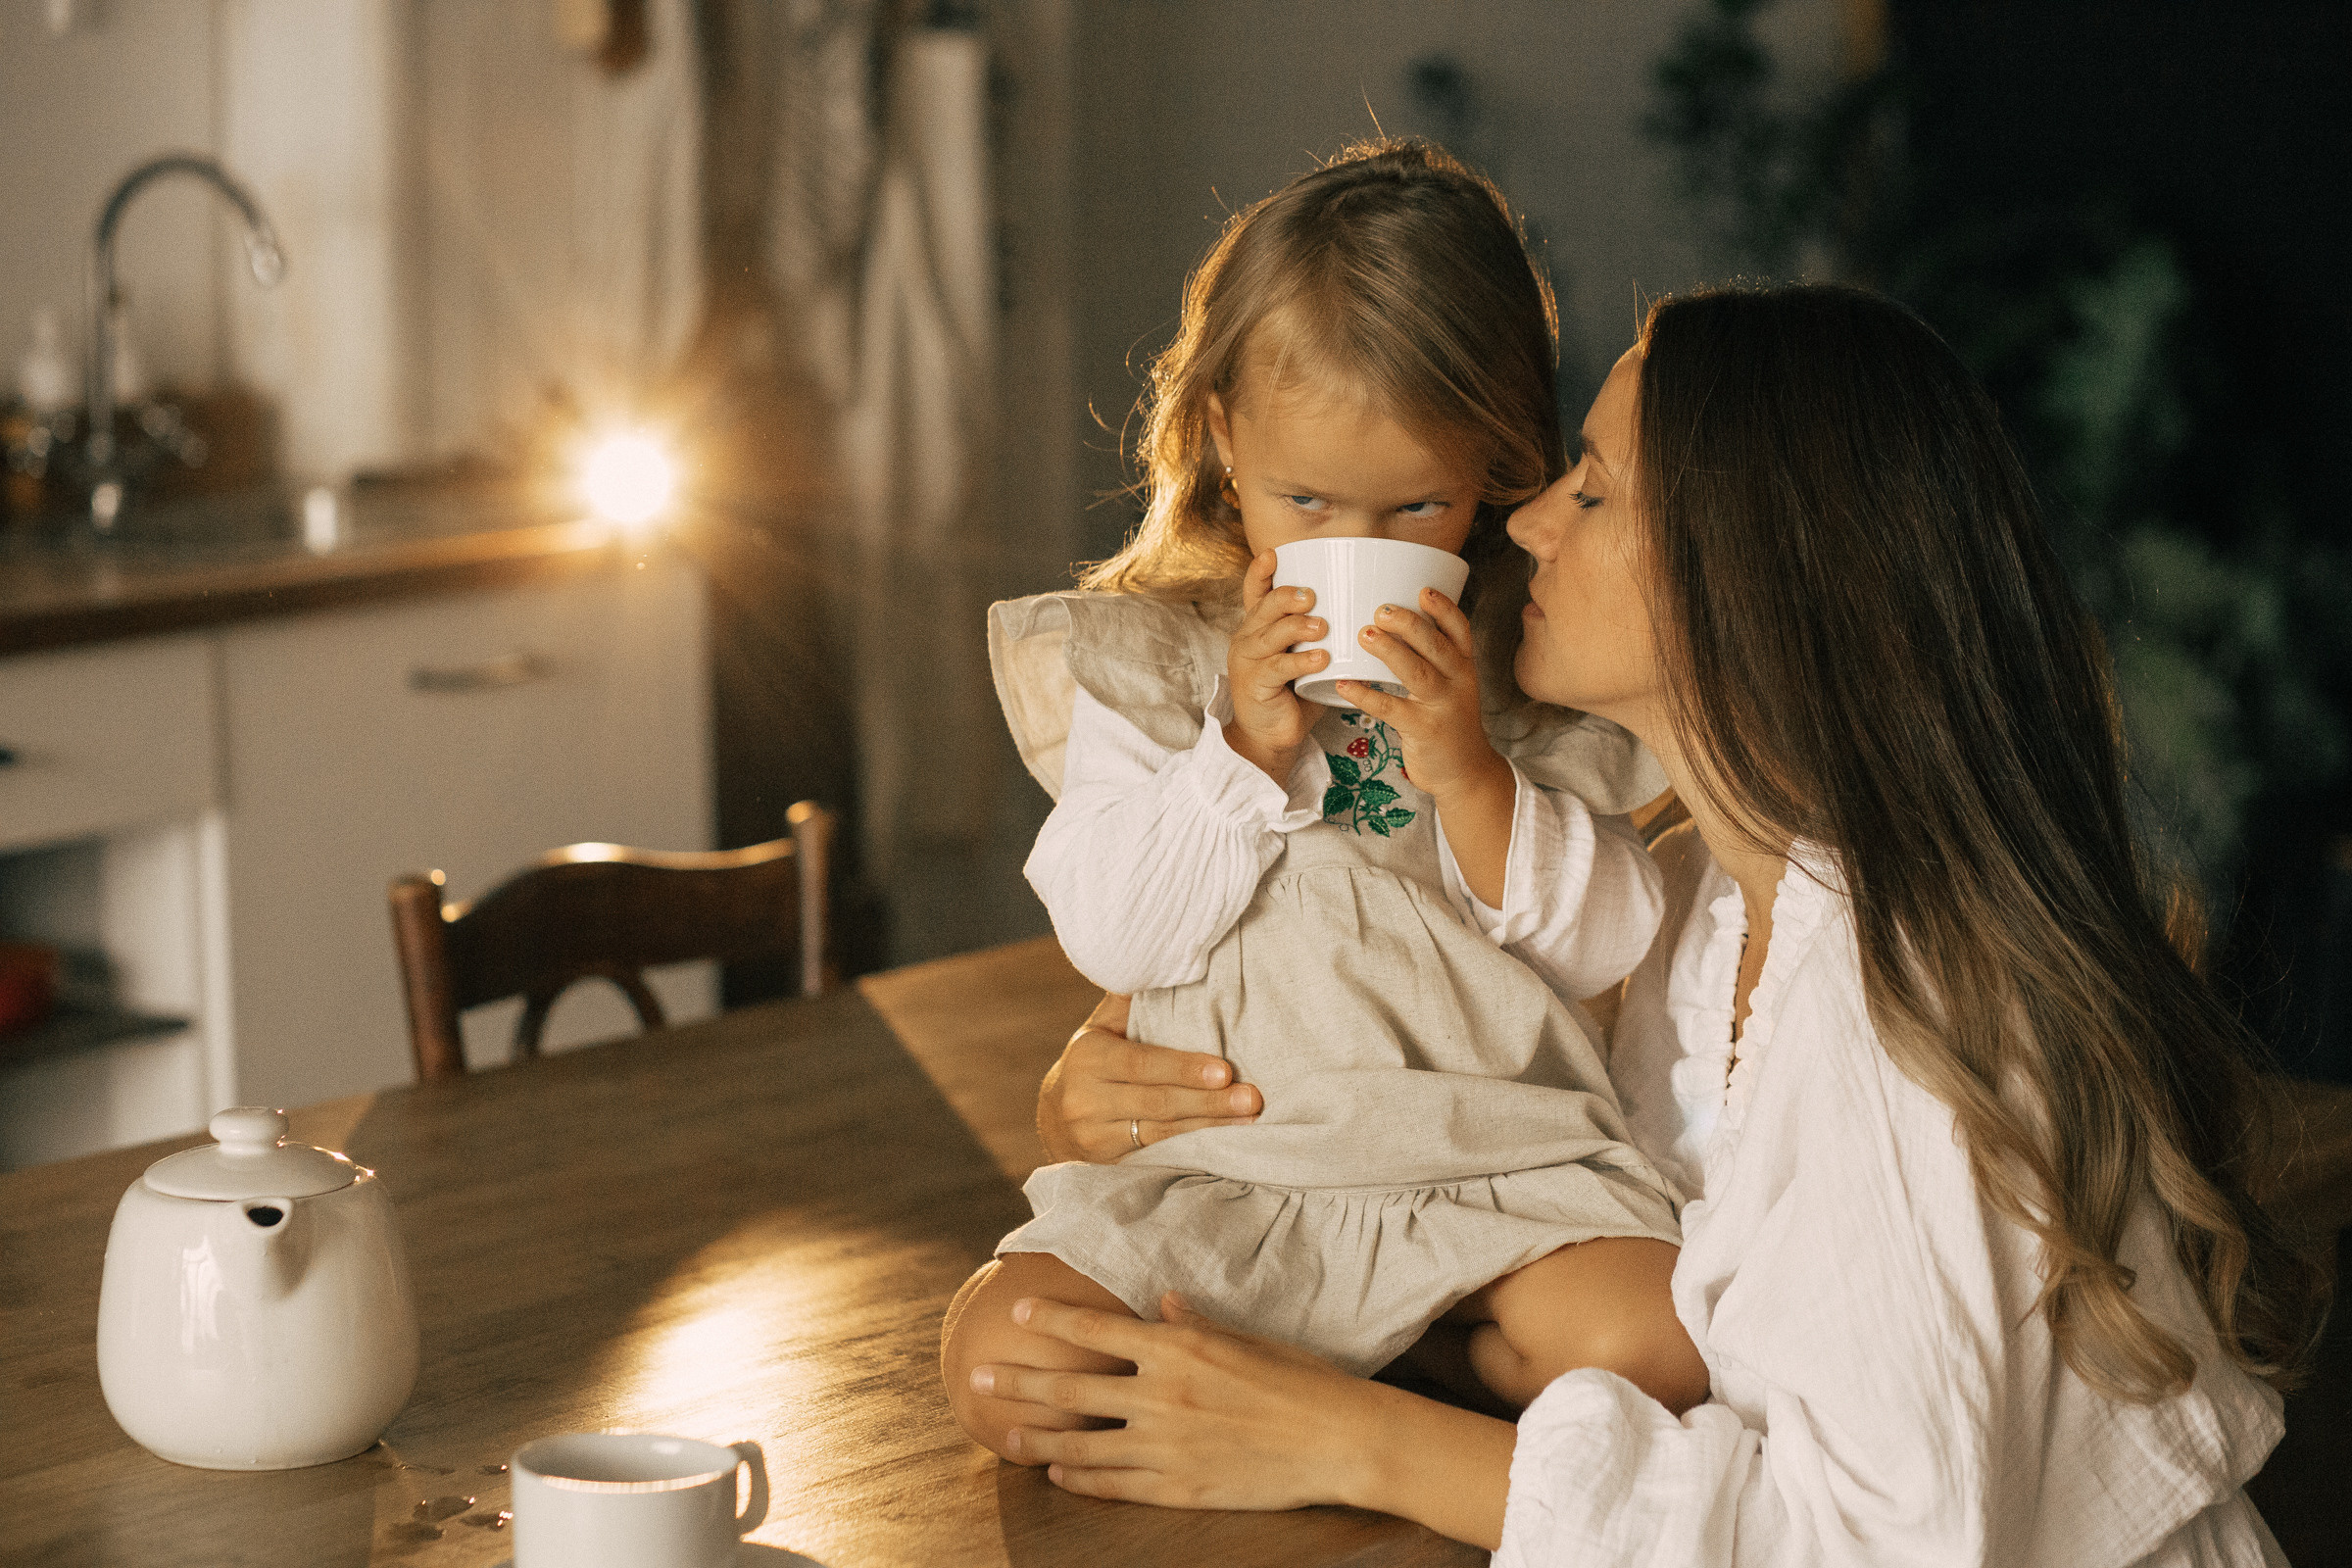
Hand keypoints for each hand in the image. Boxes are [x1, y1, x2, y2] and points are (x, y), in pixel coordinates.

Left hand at [978, 1293, 1377, 1511]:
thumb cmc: (1302, 1381)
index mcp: (1179, 1349)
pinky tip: (1058, 1476)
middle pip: (1071, 1387)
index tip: (1015, 1313)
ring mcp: (1167, 1447)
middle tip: (976, 1376)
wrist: (1341, 1440)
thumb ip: (1196, 1323)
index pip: (1096, 1329)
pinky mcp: (1179, 1488)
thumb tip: (1164, 1302)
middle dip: (1018, 1380)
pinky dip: (1081, 1479)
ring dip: (1035, 1440)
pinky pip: (1115, 1484)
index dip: (1050, 1319)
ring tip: (1000, 1434)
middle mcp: (1162, 1396)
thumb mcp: (1247, 1338)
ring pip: (1081, 1444)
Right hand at [1036, 993, 1261, 1164]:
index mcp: (1089, 1057)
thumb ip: (1128, 1002)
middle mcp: (1087, 1099)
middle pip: (1157, 1102)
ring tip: (1249, 1119)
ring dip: (1209, 1127)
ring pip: (1161, 1134)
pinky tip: (1224, 1143)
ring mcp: (1096, 1136)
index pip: (1141, 1063)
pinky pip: (1157, 1154)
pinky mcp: (1108, 1164)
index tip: (1223, 1069)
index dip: (1183, 1068)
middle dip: (1208, 1102)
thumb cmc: (1092, 1064)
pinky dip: (1193, 1148)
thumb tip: (1162, 961)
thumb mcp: (1100, 1029)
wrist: (1053, 1123)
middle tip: (1251, 1098)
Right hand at [1223, 550, 1328, 783]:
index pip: (1254, 591)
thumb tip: (1366, 608)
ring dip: (1297, 627)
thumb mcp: (1304, 655)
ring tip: (1322, 627)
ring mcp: (1248, 661)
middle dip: (1288, 596)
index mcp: (1258, 626)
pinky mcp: (1254, 685)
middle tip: (1312, 596)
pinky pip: (1277, 668)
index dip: (1261, 572)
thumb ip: (1320, 633)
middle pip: (1264, 607)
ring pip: (1270, 634)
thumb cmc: (1293, 693)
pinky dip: (1300, 662)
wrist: (1269, 736)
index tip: (1274, 554)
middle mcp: (1247, 638)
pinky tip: (1321, 659)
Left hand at [1341, 588, 1509, 806]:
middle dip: (1410, 624)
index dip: (1443, 608)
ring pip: (1418, 673)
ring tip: (1364, 635)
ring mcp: (1442, 707)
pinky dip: (1366, 696)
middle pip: (1437, 646)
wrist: (1465, 773)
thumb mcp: (1452, 686)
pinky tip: (1345, 685)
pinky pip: (1391, 709)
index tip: (1422, 590)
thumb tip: (1393, 624)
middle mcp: (1458, 682)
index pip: (1460, 630)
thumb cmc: (1449, 723)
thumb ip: (1432, 659)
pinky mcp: (1423, 731)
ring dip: (1390, 652)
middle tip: (1381, 610)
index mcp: (1464, 666)